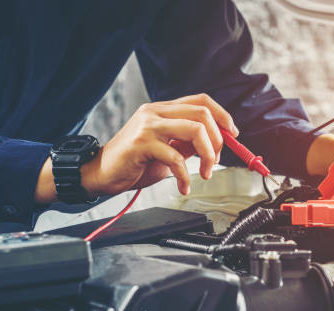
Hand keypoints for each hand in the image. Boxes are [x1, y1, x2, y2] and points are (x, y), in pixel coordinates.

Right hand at [82, 93, 237, 196]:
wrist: (100, 174)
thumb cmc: (133, 164)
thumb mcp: (167, 151)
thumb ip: (187, 144)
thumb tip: (214, 145)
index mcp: (163, 110)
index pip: (201, 101)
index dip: (223, 116)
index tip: (233, 135)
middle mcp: (156, 112)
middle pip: (202, 114)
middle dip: (218, 140)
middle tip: (216, 161)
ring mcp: (148, 125)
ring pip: (195, 130)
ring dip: (208, 156)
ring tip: (205, 173)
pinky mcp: (141, 143)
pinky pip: (176, 158)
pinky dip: (186, 176)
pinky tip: (183, 186)